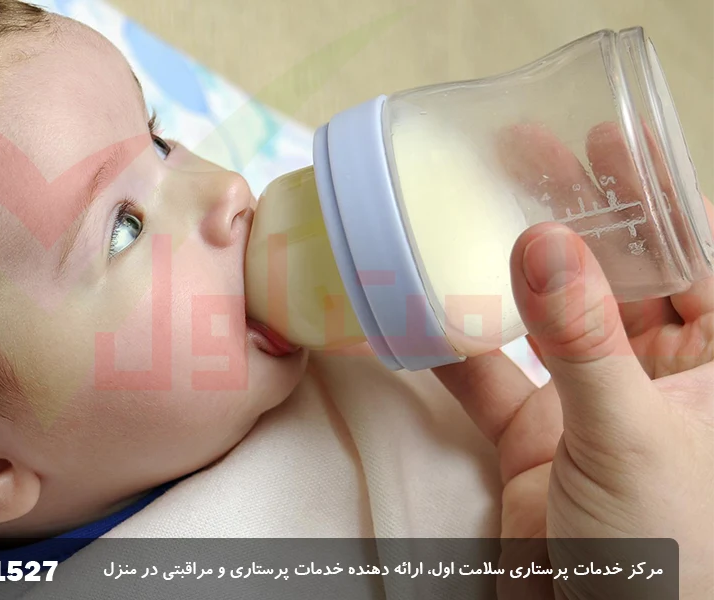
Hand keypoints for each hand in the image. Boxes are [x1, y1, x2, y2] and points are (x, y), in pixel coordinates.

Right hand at [433, 123, 713, 598]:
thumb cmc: (674, 559)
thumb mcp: (634, 439)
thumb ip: (585, 340)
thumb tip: (543, 243)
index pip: (703, 259)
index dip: (660, 195)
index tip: (611, 138)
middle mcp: (662, 382)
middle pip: (620, 275)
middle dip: (577, 215)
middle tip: (528, 152)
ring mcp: (593, 409)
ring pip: (552, 320)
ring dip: (511, 271)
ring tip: (471, 203)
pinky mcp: (535, 444)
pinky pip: (490, 379)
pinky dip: (453, 347)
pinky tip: (415, 307)